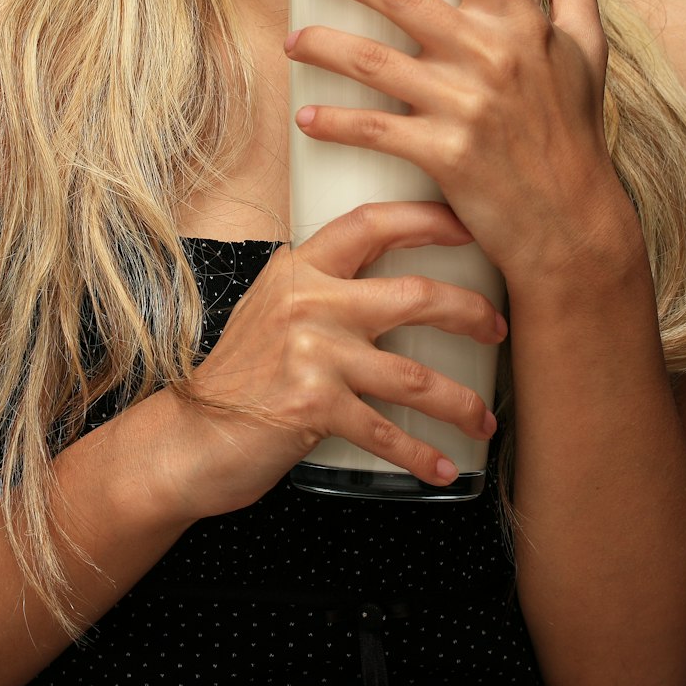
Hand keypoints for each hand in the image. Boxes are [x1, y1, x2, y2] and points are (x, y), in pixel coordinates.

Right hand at [175, 201, 505, 517]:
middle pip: (414, 294)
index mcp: (300, 268)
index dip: (428, 219)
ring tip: (483, 418)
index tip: (470, 225)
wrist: (188, 437)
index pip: (373, 224)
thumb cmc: (239, 376)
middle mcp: (308, 302)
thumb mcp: (273, 308)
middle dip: (469, 314)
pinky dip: (421, 455)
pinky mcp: (313, 407)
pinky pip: (386, 431)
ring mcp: (312, 354)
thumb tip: (389, 278)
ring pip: (413, 375)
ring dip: (459, 402)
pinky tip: (443, 466)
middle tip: (497, 329)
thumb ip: (322, 287)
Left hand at [285, 0, 626, 282]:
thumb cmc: (576, 136)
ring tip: (292, 40)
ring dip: (320, 45)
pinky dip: (334, 123)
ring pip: (371, 61)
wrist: (574, 226)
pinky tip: (305, 117)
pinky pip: (373, 128)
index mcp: (522, 21)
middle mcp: (492, 54)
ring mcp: (466, 104)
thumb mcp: (589, 56)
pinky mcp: (444, 154)